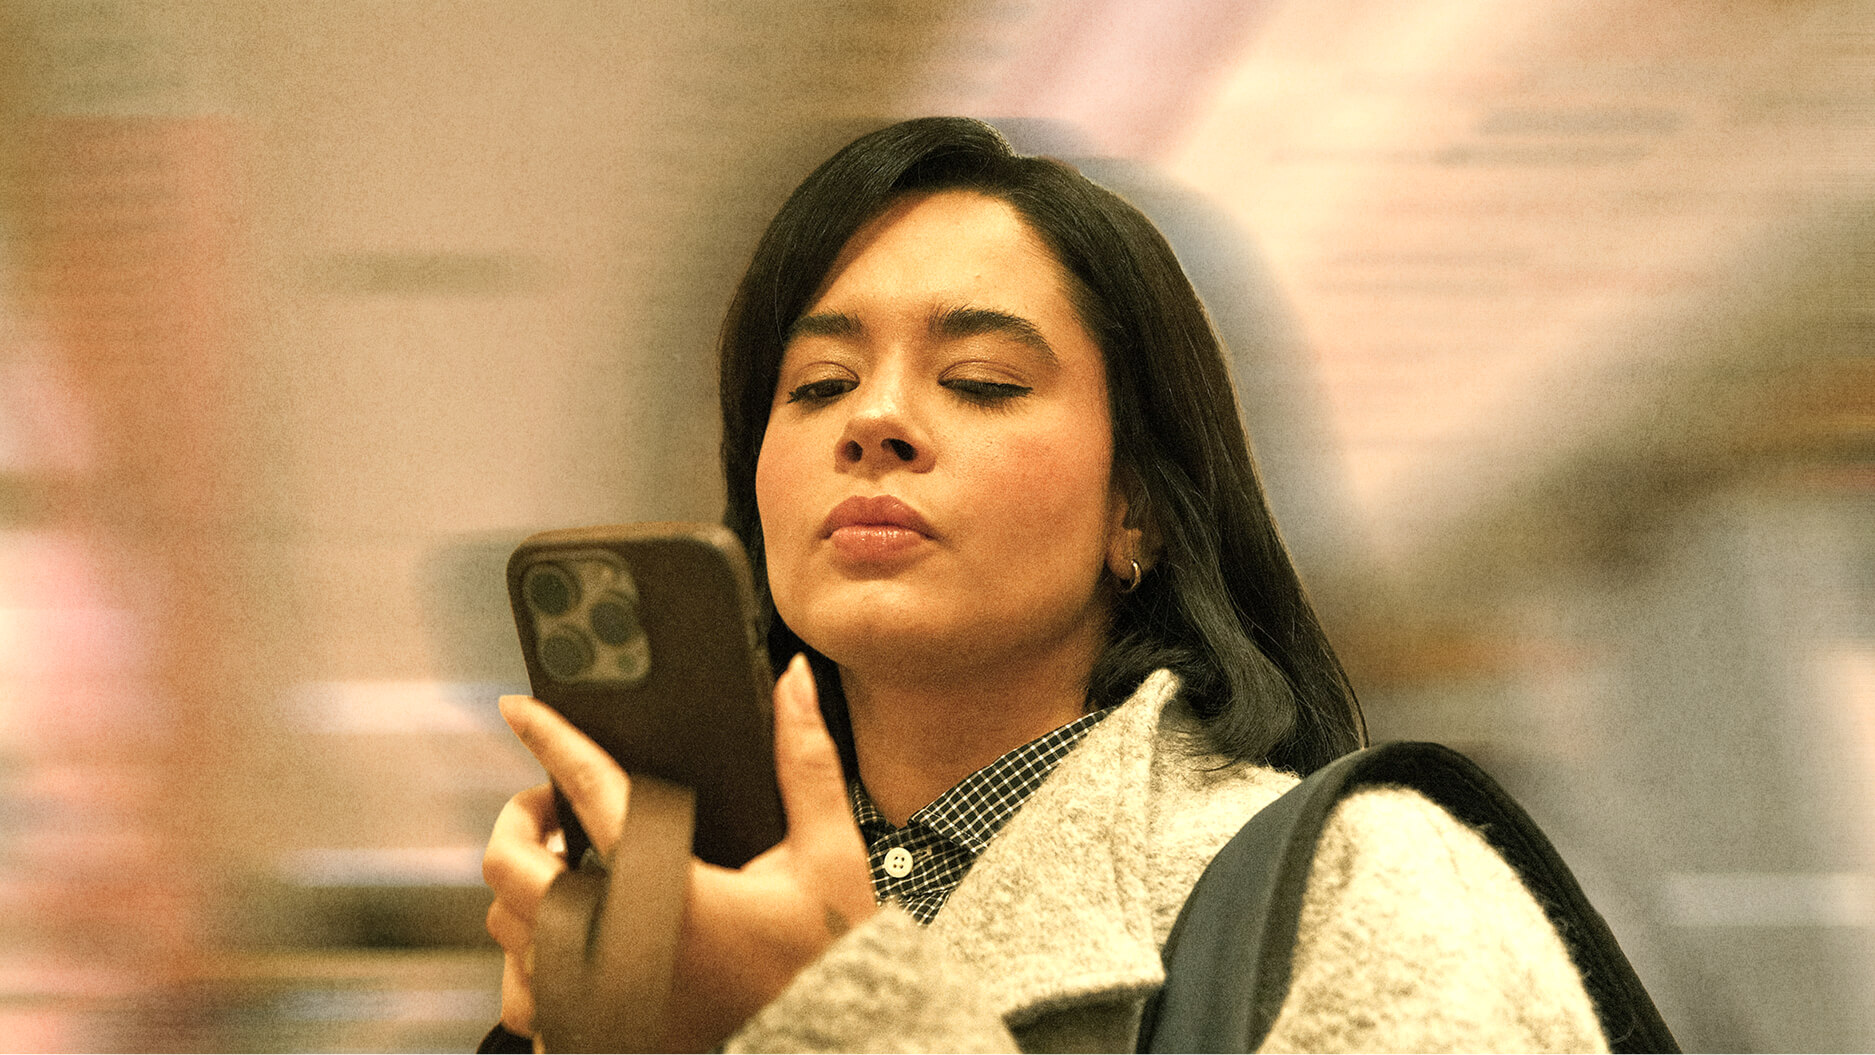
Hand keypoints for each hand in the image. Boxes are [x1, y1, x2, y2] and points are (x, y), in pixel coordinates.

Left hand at [480, 654, 874, 1047]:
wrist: (832, 1047)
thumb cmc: (830, 963)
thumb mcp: (830, 857)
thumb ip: (807, 762)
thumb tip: (793, 678)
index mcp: (671, 895)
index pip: (591, 795)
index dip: (550, 740)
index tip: (521, 711)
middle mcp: (616, 952)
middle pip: (511, 867)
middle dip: (521, 818)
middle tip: (552, 806)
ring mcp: (593, 1003)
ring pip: (508, 930)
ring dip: (527, 891)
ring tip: (566, 871)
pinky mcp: (586, 1040)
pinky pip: (521, 998)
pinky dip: (533, 961)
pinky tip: (569, 944)